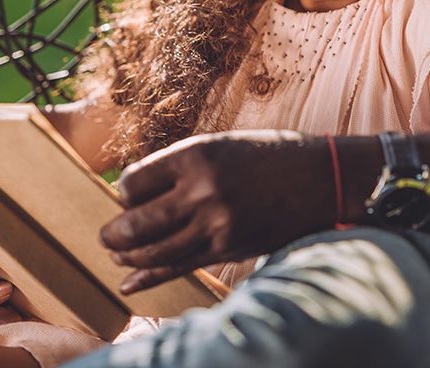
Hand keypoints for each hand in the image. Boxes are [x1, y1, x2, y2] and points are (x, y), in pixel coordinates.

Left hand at [101, 130, 332, 293]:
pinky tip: (128, 283)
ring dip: (127, 256)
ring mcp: (216, 224)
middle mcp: (203, 191)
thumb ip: (181, 168)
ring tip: (116, 255)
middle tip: (106, 236)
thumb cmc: (268, 156)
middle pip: (136, 222)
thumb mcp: (220, 146)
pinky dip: (148, 278)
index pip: (133, 182)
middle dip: (113, 233)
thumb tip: (135, 194)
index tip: (128, 196)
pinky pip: (178, 268)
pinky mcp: (229, 248)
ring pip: (153, 251)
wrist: (323, 178)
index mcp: (196, 155)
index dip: (124, 193)